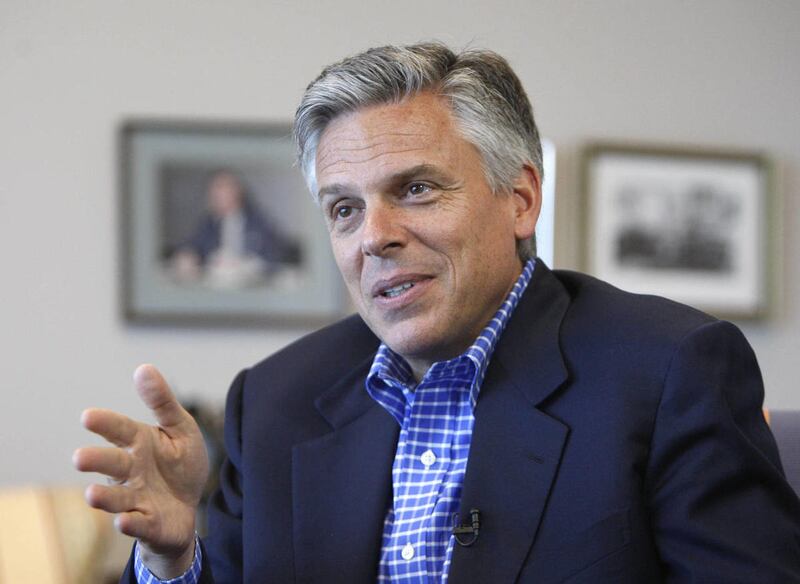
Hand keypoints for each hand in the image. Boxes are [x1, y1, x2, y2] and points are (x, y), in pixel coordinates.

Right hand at [74, 364, 208, 576]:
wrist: (189, 506)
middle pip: (113, 464)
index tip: (88, 416)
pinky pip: (138, 524)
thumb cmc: (178, 463)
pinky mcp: (148, 523)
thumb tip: (143, 368)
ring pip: (118, 498)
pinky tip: (122, 521)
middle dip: (97, 461)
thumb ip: (162, 402)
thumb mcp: (179, 428)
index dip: (106, 424)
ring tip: (91, 494)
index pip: (121, 430)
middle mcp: (132, 471)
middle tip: (80, 458)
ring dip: (105, 497)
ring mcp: (137, 499)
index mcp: (140, 443)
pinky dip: (130, 523)